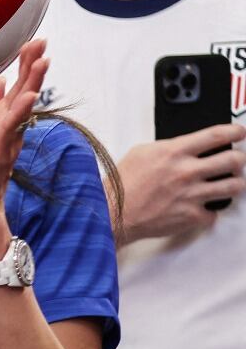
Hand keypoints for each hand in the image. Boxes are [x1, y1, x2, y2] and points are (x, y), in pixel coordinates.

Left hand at [0, 39, 47, 219]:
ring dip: (32, 83)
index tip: (34, 42)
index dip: (25, 65)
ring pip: (22, 106)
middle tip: (43, 42)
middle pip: (25, 91)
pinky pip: (9, 128)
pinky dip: (19, 111)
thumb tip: (0, 80)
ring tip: (42, 61)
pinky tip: (28, 97)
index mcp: (5, 120)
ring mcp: (7, 138)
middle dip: (32, 66)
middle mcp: (11, 127)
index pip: (18, 87)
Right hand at [117, 123, 245, 242]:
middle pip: (233, 160)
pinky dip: (210, 210)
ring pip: (234, 186)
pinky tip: (201, 206)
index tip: (239, 133)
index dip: (234, 132)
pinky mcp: (193, 216)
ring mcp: (193, 195)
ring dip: (233, 183)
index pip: (216, 136)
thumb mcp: (141, 153)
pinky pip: (214, 212)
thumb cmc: (123, 184)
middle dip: (238, 159)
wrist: (114, 212)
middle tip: (235, 160)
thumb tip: (184, 146)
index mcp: (174, 152)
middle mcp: (187, 172)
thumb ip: (167, 147)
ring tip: (228, 183)